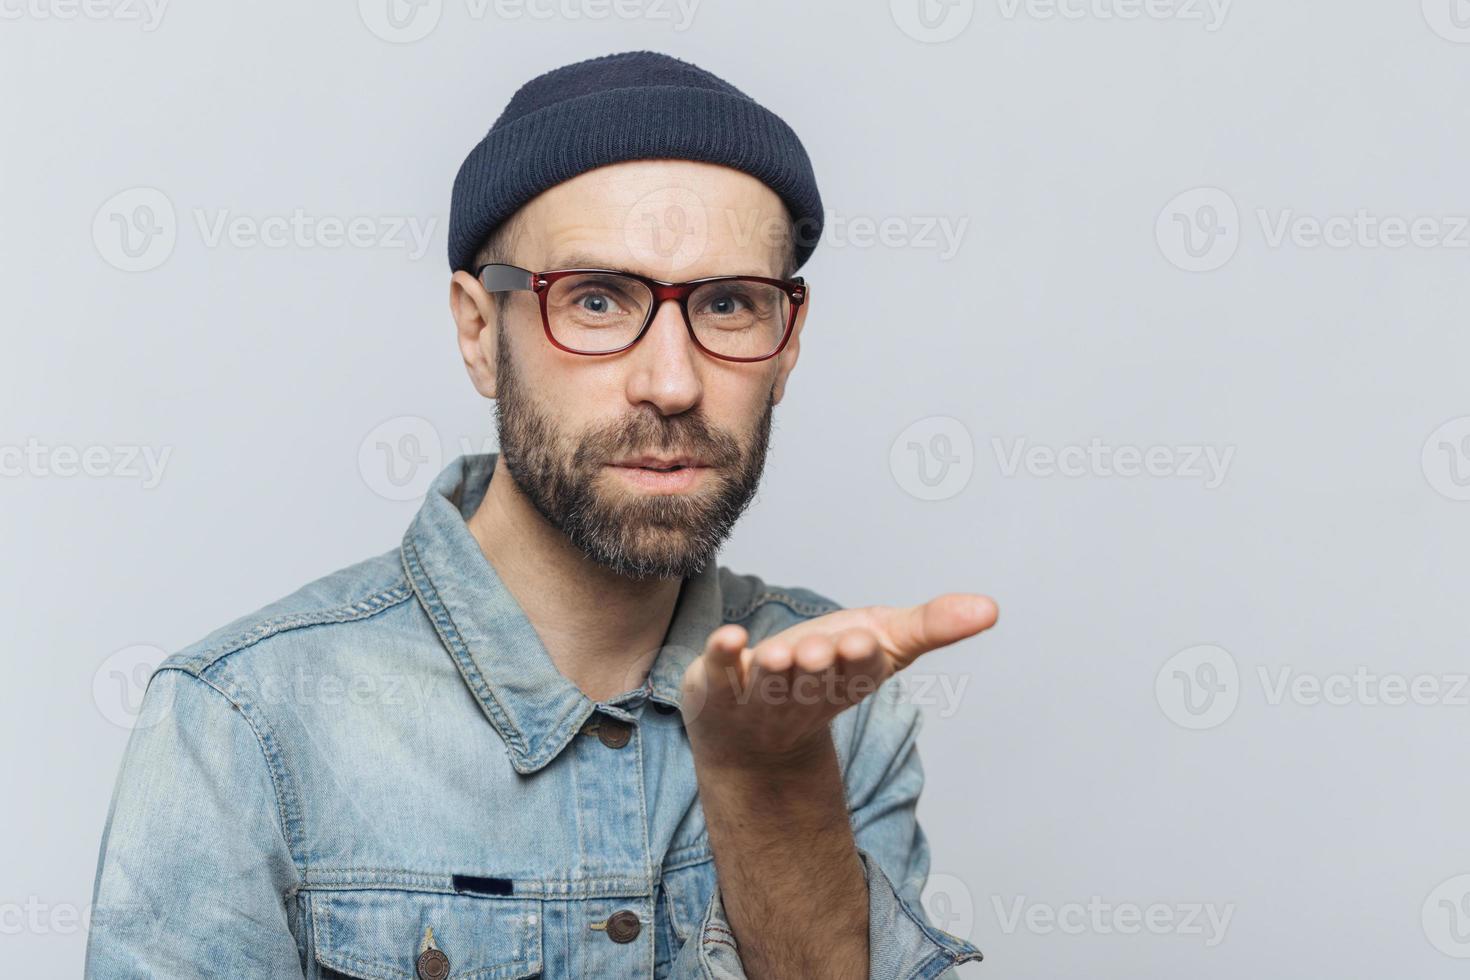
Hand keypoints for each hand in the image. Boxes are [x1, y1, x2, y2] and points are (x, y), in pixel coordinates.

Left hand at [679, 594, 998, 770]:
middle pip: (813, 684)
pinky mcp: (716, 687)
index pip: (857, 675)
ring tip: (778, 654)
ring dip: (771, 669)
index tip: (865, 643)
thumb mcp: (882, 642)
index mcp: (847, 683)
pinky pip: (717, 674)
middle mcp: (803, 695)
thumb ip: (932, 625)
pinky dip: (720, 657)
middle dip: (817, 668)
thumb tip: (991, 608)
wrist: (753, 735)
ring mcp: (756, 696)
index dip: (859, 661)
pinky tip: (728, 638)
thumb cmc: (826, 672)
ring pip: (766, 684)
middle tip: (820, 651)